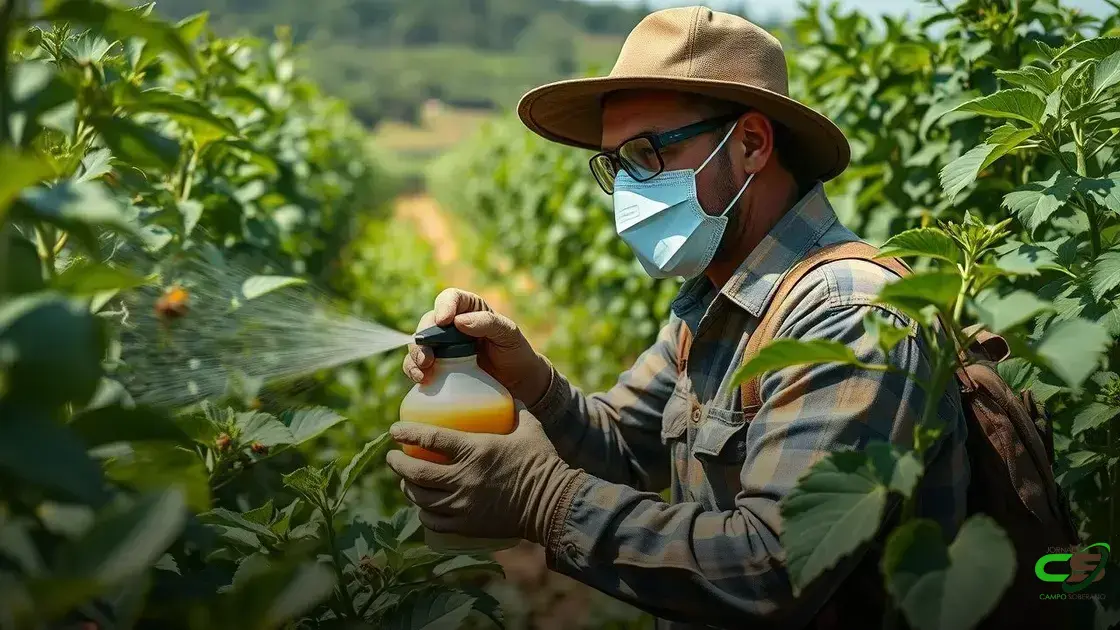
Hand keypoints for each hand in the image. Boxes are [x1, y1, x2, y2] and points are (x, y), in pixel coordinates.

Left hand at [385, 403, 584, 543]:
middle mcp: (463, 478)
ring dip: (406, 486)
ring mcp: (462, 505)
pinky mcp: (466, 525)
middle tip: (393, 456)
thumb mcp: (529, 427)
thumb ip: (515, 409)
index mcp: (474, 450)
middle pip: (415, 471)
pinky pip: (433, 520)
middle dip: (397, 463)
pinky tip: (422, 505)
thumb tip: (506, 395)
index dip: (406, 432)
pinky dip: (423, 511)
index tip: (394, 429)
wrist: (552, 504)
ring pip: (420, 497)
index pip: (430, 437)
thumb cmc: (542, 461)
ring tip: (404, 479)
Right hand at [402, 288, 551, 406]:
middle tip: (428, 356)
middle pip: (428, 323)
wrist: (518, 381)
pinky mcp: (439, 366)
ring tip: (423, 371)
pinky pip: (419, 365)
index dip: (443, 306)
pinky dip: (414, 370)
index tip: (443, 321)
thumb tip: (459, 321)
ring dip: (415, 356)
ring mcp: (443, 346)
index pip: (450, 298)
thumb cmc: (515, 351)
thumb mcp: (508, 334)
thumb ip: (488, 324)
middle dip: (424, 337)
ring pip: (419, 344)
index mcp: (469, 308)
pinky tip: (421, 379)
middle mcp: (452, 325)